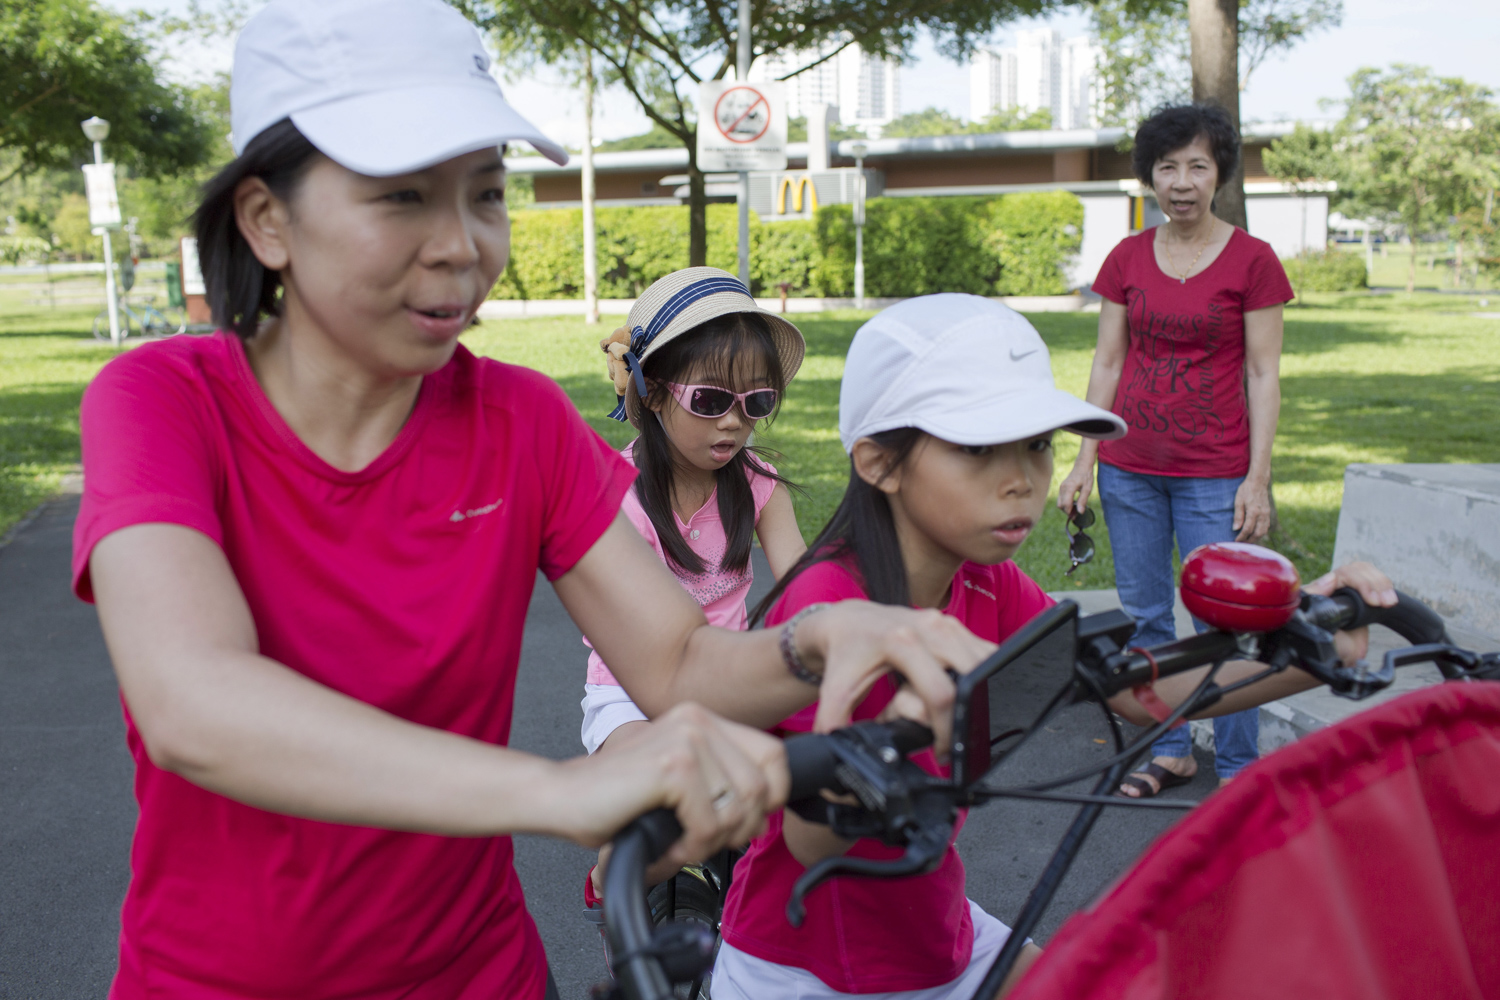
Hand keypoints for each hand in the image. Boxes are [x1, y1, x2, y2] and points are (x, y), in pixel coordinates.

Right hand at [564, 703, 786, 871]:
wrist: (561, 798)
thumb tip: (766, 813)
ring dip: (711, 844)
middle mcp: (698, 720)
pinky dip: (690, 850)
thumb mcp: (680, 783)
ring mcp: (687, 739)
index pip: (774, 756)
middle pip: (763, 787)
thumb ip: (721, 783)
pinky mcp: (673, 765)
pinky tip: (665, 849)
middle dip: (740, 829)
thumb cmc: (616, 799)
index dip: (770, 798)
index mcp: (702, 719)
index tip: (741, 824)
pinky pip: (710, 824)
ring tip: (679, 847)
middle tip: (703, 843)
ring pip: (739, 809)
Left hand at [795, 601, 995, 756]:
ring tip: (940, 705)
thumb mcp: (834, 692)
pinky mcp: (956, 626)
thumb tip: (838, 753)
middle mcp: (930, 628)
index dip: (945, 730)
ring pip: (980, 670)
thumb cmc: (845, 653)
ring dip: (968, 694)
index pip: (941, 695)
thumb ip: (834, 725)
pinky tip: (950, 686)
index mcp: (902, 642)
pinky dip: (973, 679)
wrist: (849, 620)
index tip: (941, 750)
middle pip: (970, 683)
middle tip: (942, 730)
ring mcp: (947, 624)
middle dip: (959, 715)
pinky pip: (982, 657)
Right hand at [1057, 460, 1094, 514]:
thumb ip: (1083, 501)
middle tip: (1076, 514)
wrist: (1082, 466)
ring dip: (1066, 508)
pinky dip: (1065, 503)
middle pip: (1060, 505)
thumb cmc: (1086, 476)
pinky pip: (1061, 499)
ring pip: (1059, 503)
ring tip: (1076, 509)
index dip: (1070, 512)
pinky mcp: (1061, 488)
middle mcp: (1063, 488)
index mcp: (1069, 488)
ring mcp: (1061, 488)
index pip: (1066, 504)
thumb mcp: (1087, 489)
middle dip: (1067, 511)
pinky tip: (1073, 503)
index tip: (1076, 517)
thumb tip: (1080, 512)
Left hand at [1233, 478, 1272, 542]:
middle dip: (1249, 541)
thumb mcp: (1238, 501)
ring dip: (1256, 538)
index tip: (1235, 541)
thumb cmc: (1246, 490)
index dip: (1241, 537)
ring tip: (1247, 541)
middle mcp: (1262, 514)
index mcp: (1253, 511)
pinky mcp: (1268, 513)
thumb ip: (1238, 516)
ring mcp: (1267, 514)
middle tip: (1241, 544)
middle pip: (1257, 533)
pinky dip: (1260, 532)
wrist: (1258, 482)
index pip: (1247, 529)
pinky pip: (1266, 526)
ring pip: (1263, 531)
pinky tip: (1254, 534)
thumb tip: (1235, 529)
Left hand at [1304, 561, 1397, 665]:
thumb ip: (1315, 601)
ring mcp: (1348, 593)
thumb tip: (1328, 579)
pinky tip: (1389, 600)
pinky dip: (1385, 588)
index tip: (1372, 601)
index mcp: (1319, 591)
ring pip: (1367, 573)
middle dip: (1375, 583)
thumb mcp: (1312, 625)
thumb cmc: (1321, 646)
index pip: (1343, 574)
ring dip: (1382, 584)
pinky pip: (1374, 583)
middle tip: (1385, 602)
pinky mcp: (1363, 601)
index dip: (1361, 583)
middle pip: (1358, 569)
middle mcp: (1333, 588)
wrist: (1336, 663)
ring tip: (1389, 602)